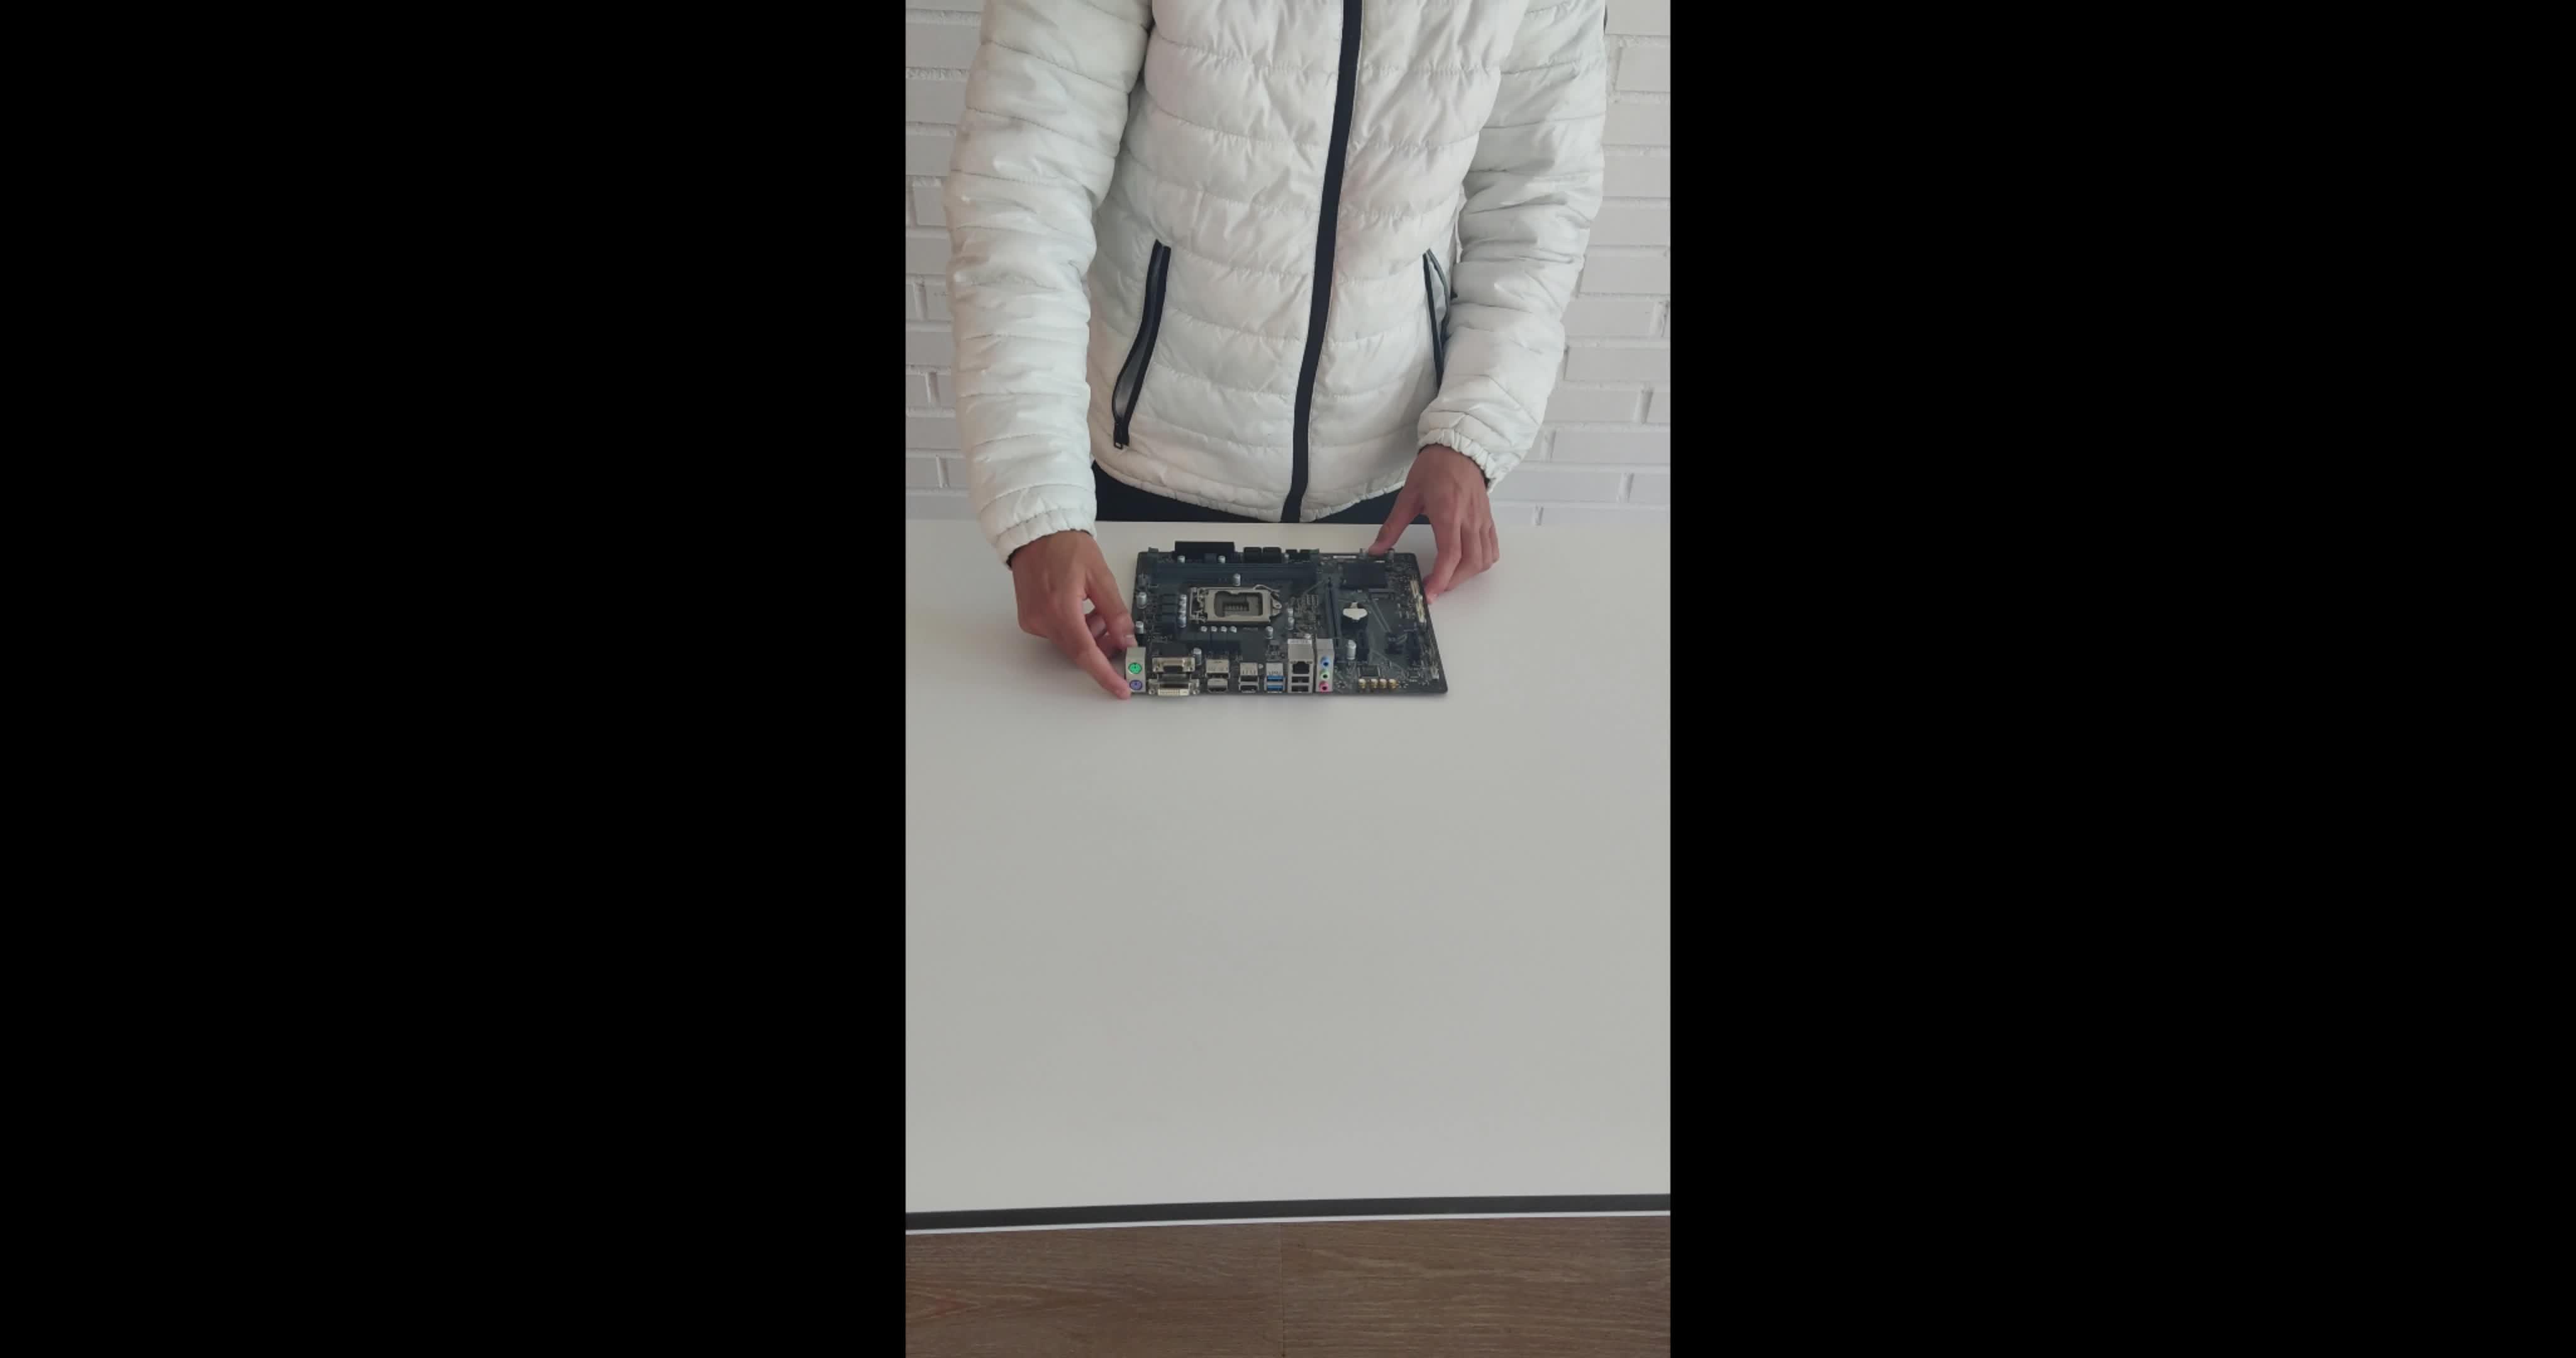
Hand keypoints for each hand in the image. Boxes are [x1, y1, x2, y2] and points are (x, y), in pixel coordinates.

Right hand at [1009, 530, 1134, 698]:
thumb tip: (1127, 638)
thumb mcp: (1100, 575)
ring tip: (1098, 609)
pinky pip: (1058, 633)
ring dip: (1090, 634)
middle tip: (1117, 632)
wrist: (1035, 533)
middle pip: (1078, 650)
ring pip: (1069, 642)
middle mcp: (1042, 618)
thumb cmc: (1064, 546)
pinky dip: (1075, 627)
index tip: (1120, 688)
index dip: (1104, 674)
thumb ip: (1115, 611)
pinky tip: (1082, 608)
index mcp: (1060, 608)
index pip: (1085, 653)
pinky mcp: (1030, 618)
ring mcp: (1033, 620)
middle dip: (1102, 647)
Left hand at [1366, 444, 1497, 601]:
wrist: (1458, 448)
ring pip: (1484, 559)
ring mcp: (1481, 520)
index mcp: (1448, 513)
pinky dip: (1482, 562)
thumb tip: (1378, 548)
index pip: (1450, 555)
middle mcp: (1468, 519)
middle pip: (1471, 563)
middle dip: (1453, 582)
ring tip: (1450, 577)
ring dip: (1468, 575)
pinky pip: (1492, 548)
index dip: (1441, 579)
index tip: (1431, 592)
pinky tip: (1468, 564)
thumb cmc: (1436, 467)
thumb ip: (1393, 526)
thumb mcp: (1408, 495)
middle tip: (1436, 587)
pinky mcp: (1487, 519)